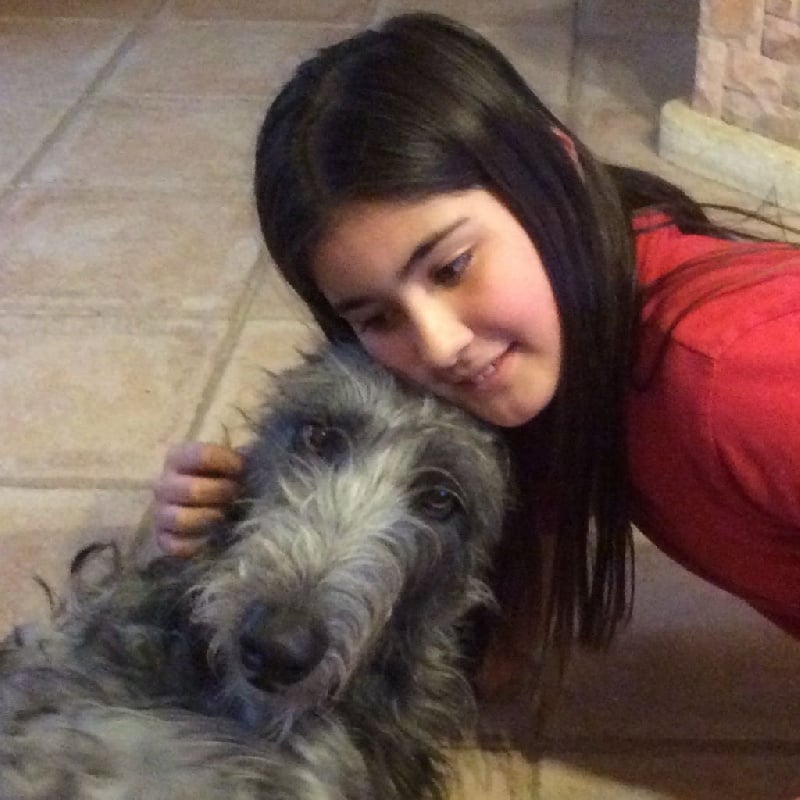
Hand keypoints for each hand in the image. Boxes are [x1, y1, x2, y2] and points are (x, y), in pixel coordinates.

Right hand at [152, 442, 243, 557]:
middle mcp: (164, 484)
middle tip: (237, 495)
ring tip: (226, 516)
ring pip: (180, 519)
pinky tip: (214, 537)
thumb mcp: (232, 462)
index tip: (241, 469)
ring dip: (210, 518)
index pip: (199, 456)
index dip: (226, 462)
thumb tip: (258, 460)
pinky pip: (176, 546)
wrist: (212, 505)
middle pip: (191, 490)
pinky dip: (198, 543)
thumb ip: (240, 459)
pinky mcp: (163, 540)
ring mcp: (160, 514)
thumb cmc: (225, 479)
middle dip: (221, 493)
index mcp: (179, 458)